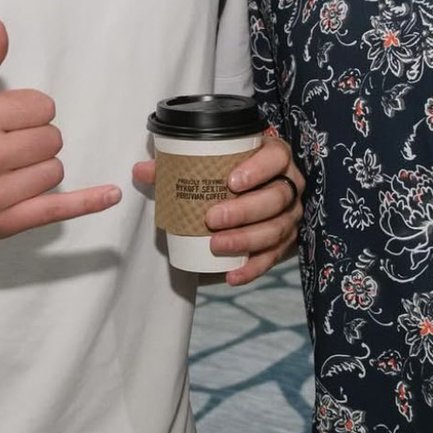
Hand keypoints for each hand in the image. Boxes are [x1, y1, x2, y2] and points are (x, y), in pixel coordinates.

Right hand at [0, 19, 120, 240]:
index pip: (43, 108)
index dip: (32, 110)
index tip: (11, 117)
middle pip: (52, 140)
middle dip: (38, 138)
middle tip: (11, 142)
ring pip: (54, 171)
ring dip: (41, 167)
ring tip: (11, 166)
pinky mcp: (4, 222)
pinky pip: (56, 210)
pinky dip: (86, 202)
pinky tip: (110, 195)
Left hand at [135, 132, 302, 285]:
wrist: (257, 188)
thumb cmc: (231, 170)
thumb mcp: (212, 162)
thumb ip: (178, 164)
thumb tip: (141, 170)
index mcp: (276, 157)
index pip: (275, 158)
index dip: (258, 169)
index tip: (231, 181)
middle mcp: (290, 185)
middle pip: (276, 198)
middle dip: (244, 211)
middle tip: (212, 218)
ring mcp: (291, 214)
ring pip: (277, 229)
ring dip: (246, 240)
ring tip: (216, 245)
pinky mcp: (287, 241)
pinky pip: (274, 257)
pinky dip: (253, 268)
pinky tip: (232, 276)